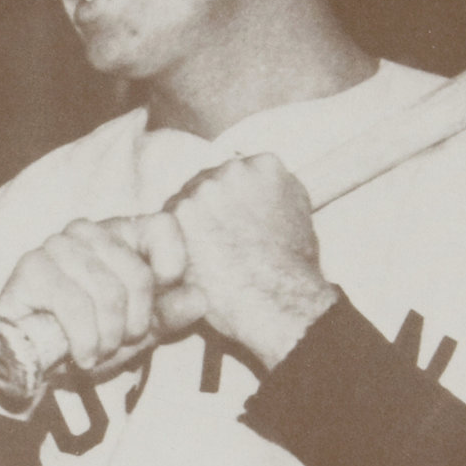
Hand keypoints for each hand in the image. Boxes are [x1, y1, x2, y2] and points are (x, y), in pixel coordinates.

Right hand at [0, 214, 201, 413]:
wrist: (25, 365)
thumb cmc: (83, 339)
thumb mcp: (136, 332)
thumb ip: (168, 315)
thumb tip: (200, 298)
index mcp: (119, 235)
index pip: (163, 226)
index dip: (171, 268)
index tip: (157, 308)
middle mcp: (88, 230)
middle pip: (139, 273)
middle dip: (135, 324)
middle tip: (118, 344)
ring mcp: (57, 245)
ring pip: (109, 293)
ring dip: (108, 338)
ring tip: (96, 352)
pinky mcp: (32, 267)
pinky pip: (77, 306)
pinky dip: (85, 341)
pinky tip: (80, 355)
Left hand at [161, 153, 337, 370]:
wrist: (276, 299)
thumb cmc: (293, 267)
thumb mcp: (300, 216)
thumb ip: (276, 193)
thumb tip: (261, 190)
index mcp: (265, 165)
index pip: (237, 173)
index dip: (232, 201)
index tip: (234, 222)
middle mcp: (232, 169)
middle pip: (207, 183)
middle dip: (209, 210)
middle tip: (217, 242)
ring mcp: (202, 189)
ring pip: (184, 202)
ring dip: (189, 226)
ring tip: (207, 257)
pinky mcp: (178, 214)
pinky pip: (165, 225)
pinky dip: (174, 243)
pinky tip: (192, 263)